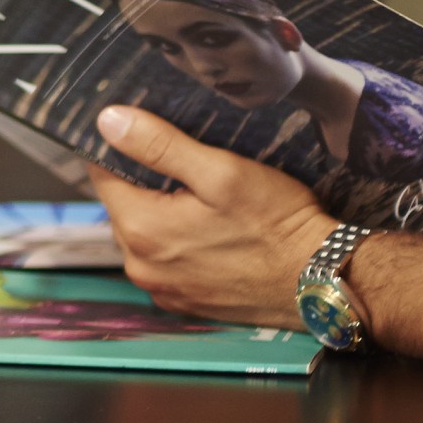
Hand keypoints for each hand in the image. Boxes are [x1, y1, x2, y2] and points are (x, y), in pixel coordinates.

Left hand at [92, 104, 332, 328]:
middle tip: (188, 162)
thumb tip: (107, 121)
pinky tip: (212, 230)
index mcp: (140, 230)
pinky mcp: (184, 301)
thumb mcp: (221, 171)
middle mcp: (140, 266)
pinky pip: (166, 260)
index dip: (120, 147)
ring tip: (203, 196)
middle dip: (145, 180)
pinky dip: (179, 242)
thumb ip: (159, 145)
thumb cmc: (278, 223)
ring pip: (145, 232)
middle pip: (123, 204)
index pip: (102, 173)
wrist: (320, 280)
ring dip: (163, 212)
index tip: (145, 131)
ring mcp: (161, 288)